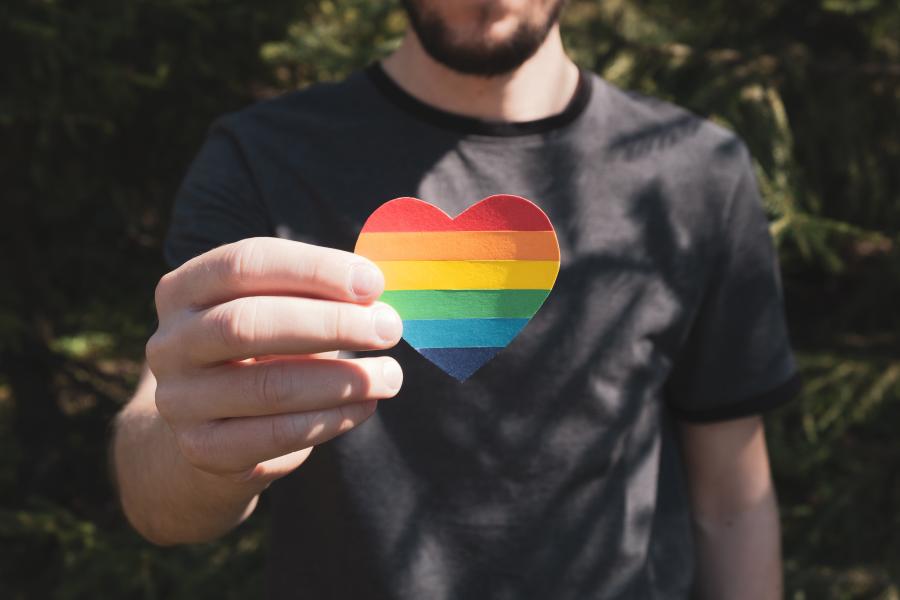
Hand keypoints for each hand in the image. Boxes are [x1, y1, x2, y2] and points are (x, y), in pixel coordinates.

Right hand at [146, 237, 402, 486]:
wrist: (213, 426)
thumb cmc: (264, 350)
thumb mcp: (279, 309)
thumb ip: (317, 295)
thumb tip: (377, 294)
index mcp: (185, 288)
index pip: (245, 263)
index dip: (314, 270)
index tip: (374, 284)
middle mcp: (170, 342)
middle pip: (248, 322)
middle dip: (330, 324)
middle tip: (390, 328)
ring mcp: (180, 399)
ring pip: (267, 386)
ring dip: (341, 379)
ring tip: (391, 375)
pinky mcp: (202, 448)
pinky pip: (274, 435)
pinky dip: (330, 420)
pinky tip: (365, 406)